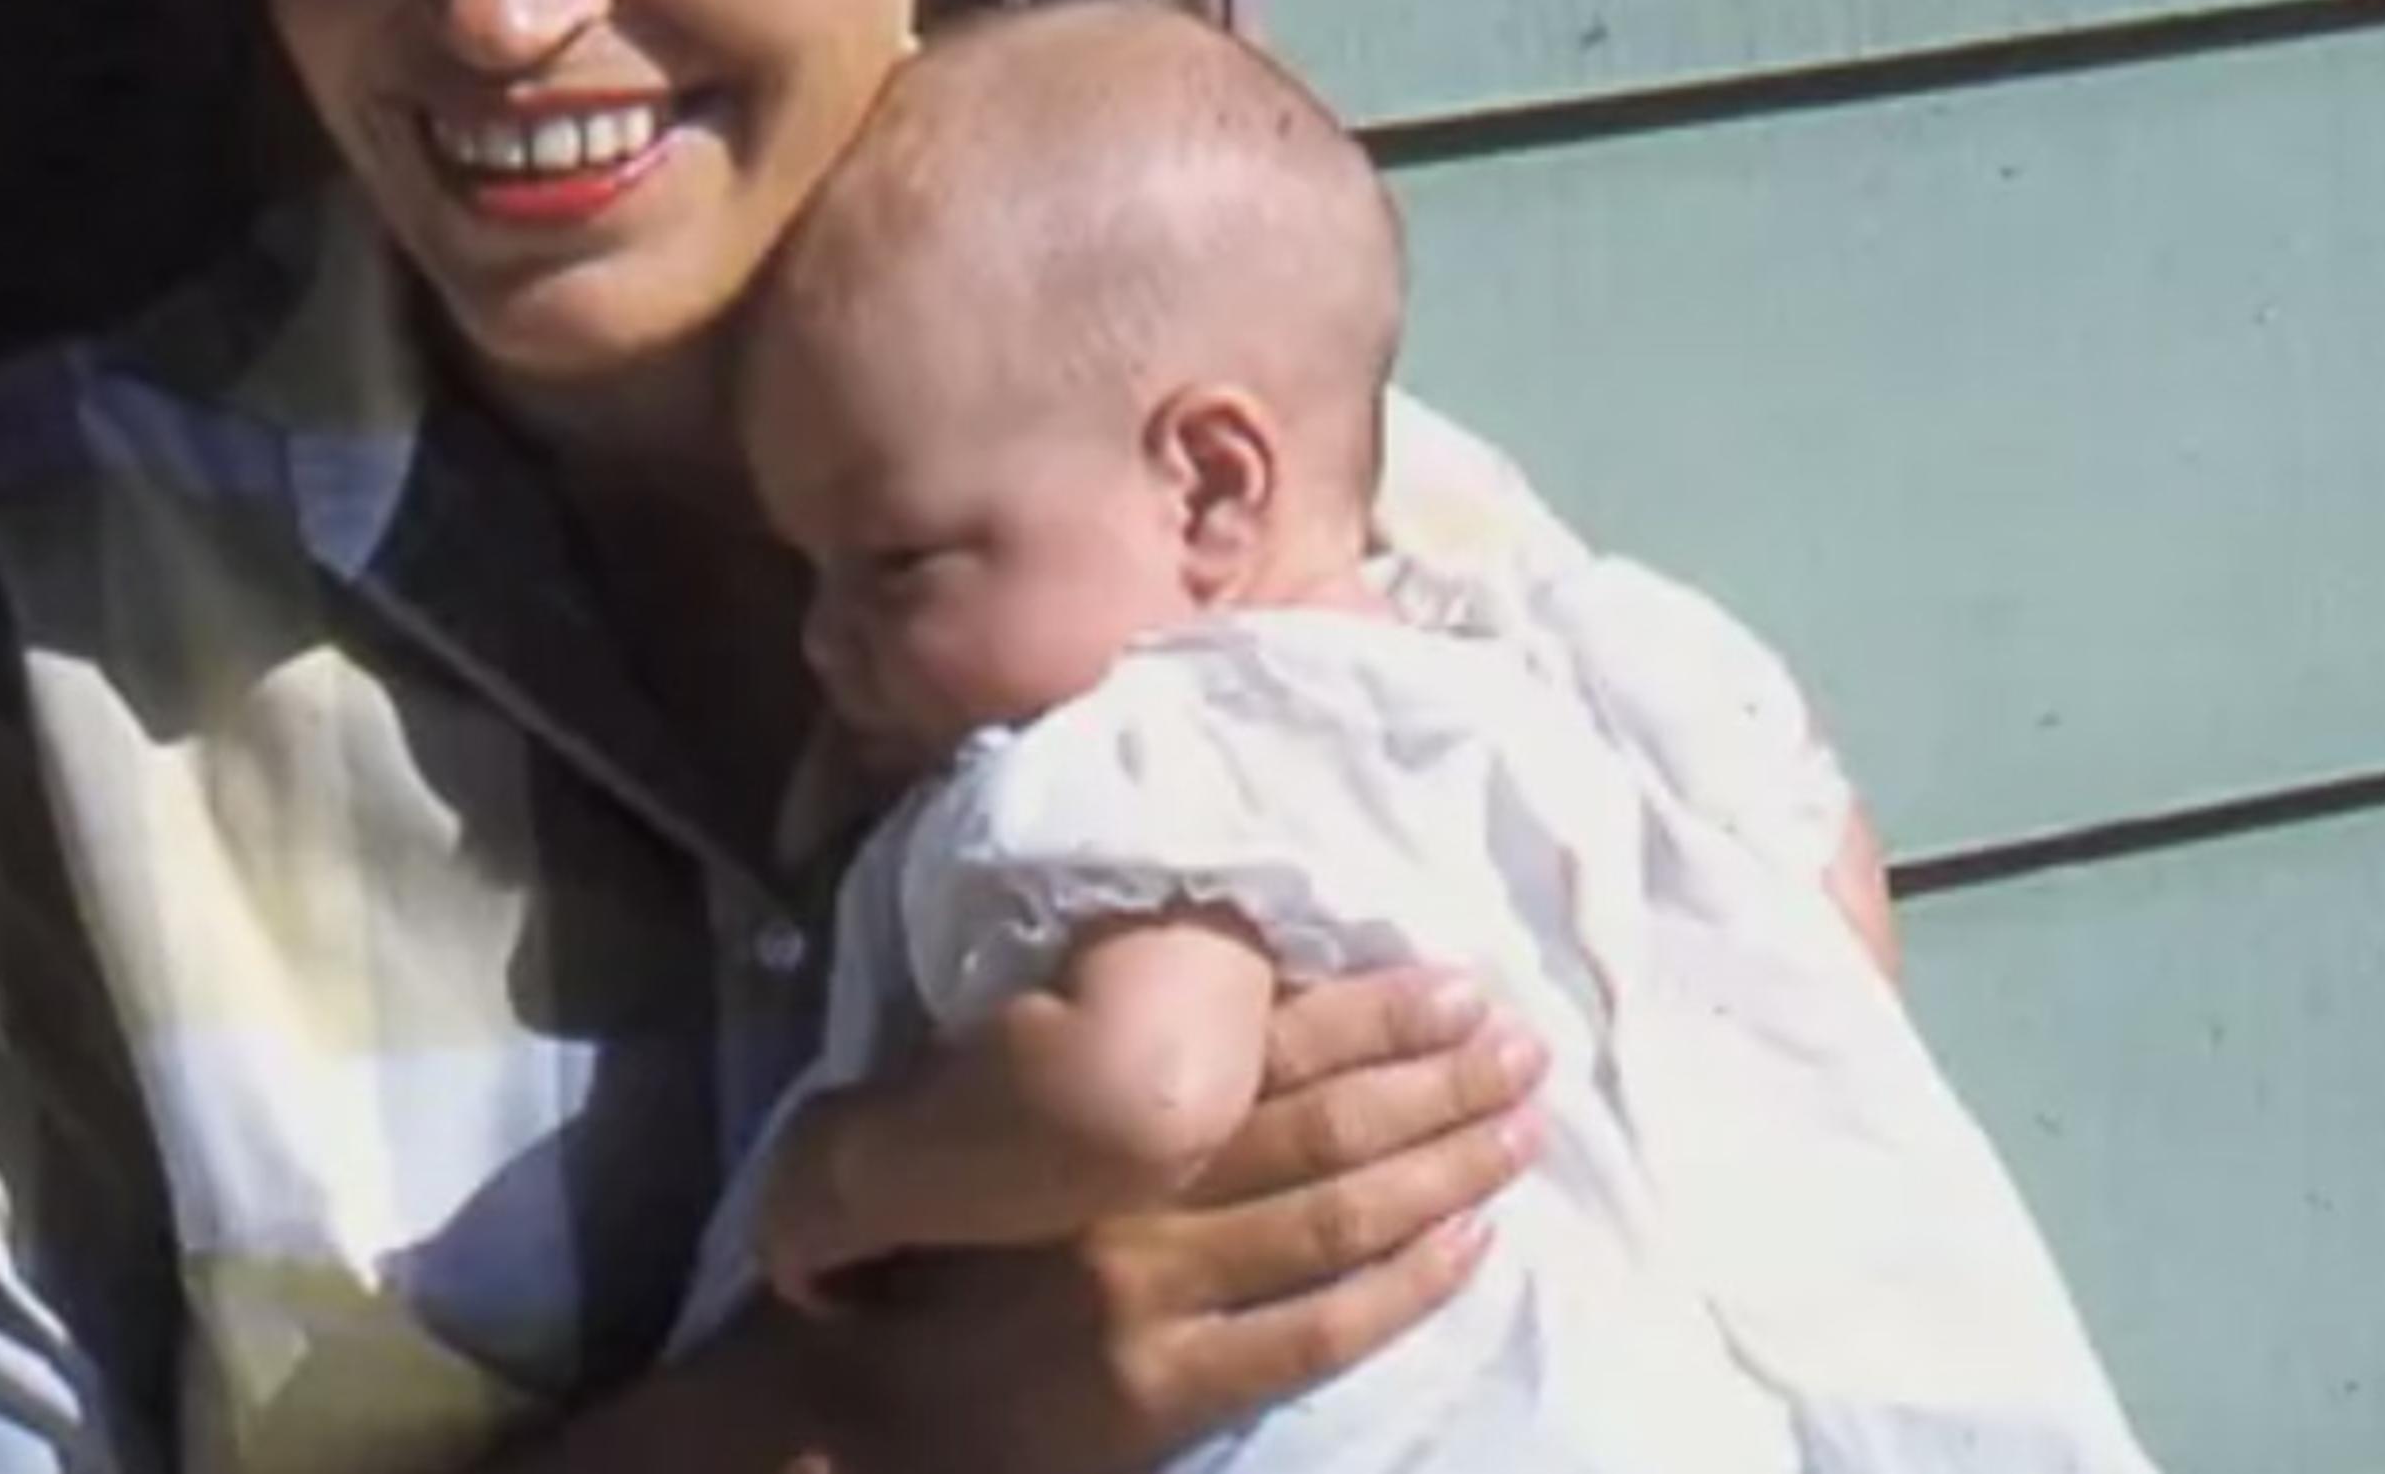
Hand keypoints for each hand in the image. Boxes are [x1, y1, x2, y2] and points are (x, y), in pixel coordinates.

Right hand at [777, 967, 1544, 1473]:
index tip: (1453, 982)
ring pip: (1337, 1215)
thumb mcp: (989, 1147)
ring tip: (1524, 1129)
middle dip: (1436, 1080)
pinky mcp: (1167, 1387)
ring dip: (1445, 1168)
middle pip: (1322, 1121)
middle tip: (1524, 1046)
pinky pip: (1314, 1331)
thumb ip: (1081, 1094)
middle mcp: (1134, 1193)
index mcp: (1093, 1121)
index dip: (1367, 1013)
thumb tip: (1194, 1016)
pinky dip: (1403, 1288)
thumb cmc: (922, 1264)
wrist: (860, 1404)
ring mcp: (1155, 1293)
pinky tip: (1471, 1246)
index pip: (1259, 1049)